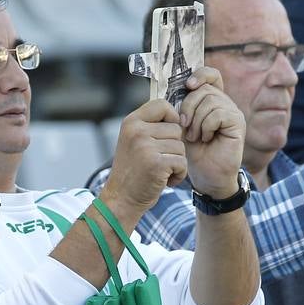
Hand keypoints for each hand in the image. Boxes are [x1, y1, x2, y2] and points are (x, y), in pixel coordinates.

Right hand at [99, 99, 187, 218]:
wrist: (121, 199)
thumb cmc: (133, 171)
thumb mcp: (135, 141)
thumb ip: (151, 126)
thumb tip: (179, 116)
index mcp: (131, 122)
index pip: (162, 104)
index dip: (172, 117)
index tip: (168, 133)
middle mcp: (137, 131)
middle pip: (176, 129)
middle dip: (174, 147)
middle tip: (159, 160)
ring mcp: (145, 147)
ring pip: (181, 147)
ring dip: (176, 162)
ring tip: (160, 171)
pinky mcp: (156, 164)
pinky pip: (182, 163)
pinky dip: (178, 175)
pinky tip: (164, 181)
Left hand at [177, 66, 245, 197]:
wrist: (207, 176)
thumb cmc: (194, 152)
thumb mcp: (182, 126)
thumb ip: (181, 106)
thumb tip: (172, 89)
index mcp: (212, 101)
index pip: (211, 75)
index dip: (200, 75)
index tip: (187, 85)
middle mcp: (225, 103)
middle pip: (205, 89)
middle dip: (188, 107)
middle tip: (184, 127)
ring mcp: (233, 112)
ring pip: (210, 101)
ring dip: (196, 120)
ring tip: (194, 137)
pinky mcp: (237, 123)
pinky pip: (218, 113)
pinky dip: (206, 126)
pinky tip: (205, 138)